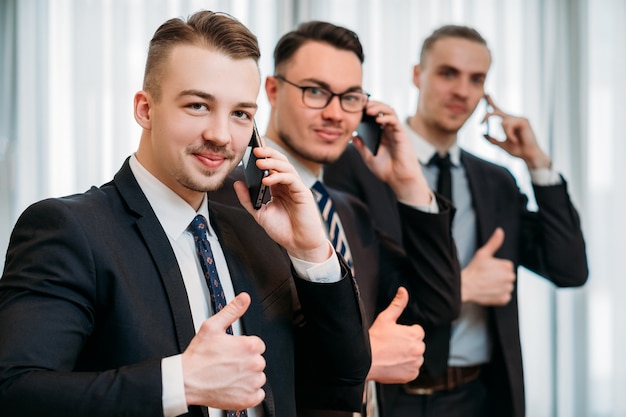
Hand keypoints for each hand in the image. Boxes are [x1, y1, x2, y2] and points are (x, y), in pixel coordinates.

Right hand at [182, 293, 266, 409]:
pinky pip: (257, 394)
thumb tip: (244, 298)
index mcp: (249, 346)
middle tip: (227, 363)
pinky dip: (248, 392)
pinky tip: (234, 387)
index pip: (257, 345)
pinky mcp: (247, 399)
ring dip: (247, 376)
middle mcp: (254, 364)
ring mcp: (252, 383)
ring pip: (258, 377)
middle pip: (258, 360)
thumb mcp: (212, 326)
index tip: (232, 351)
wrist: (186, 381)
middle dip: (245, 361)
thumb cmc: (198, 356)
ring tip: (229, 375)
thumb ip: (232, 310)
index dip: (244, 347)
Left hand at [233, 146, 330, 262]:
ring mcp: (296, 187)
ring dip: (272, 163)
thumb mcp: (260, 213)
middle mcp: (288, 184)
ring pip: (286, 167)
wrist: (298, 244)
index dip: (263, 156)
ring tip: (259, 162)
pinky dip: (279, 177)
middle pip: (280, 162)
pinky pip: (291, 179)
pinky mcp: (303, 193)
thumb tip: (236, 183)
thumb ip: (248, 199)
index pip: (271, 166)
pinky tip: (267, 180)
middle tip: (255, 150)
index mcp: (278, 187)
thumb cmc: (283, 229)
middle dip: (268, 154)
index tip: (250, 150)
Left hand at [352, 101, 432, 206]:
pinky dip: (386, 118)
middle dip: (372, 105)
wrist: (399, 179)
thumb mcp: (369, 158)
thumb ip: (361, 147)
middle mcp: (389, 130)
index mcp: (381, 135)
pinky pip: (395, 121)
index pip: (374, 117)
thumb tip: (352, 136)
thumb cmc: (387, 170)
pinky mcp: (402, 134)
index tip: (355, 109)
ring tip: (368, 109)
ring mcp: (395, 131)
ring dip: (379, 108)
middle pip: (382, 110)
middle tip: (361, 105)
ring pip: (389, 112)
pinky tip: (378, 120)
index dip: (366, 111)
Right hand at [367, 287, 424, 383]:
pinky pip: (413, 370)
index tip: (395, 336)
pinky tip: (394, 364)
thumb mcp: (385, 318)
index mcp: (414, 335)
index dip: (405, 332)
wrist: (364, 361)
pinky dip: (406, 368)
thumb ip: (398, 304)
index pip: (417, 331)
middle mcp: (418, 350)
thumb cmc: (374, 339)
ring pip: (416, 357)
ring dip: (408, 356)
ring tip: (392, 355)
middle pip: (417, 344)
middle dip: (408, 344)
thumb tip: (403, 290)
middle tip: (392, 345)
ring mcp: (415, 364)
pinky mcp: (411, 375)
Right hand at [461, 228, 515, 304]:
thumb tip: (500, 231)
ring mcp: (507, 289)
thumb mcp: (483, 253)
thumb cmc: (473, 270)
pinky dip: (498, 295)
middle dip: (499, 276)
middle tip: (487, 277)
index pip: (506, 266)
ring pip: (506, 286)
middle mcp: (510, 278)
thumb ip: (494, 242)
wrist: (465, 286)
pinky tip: (489, 291)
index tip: (488, 269)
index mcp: (507, 266)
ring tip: (487, 284)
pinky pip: (505, 296)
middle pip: (507, 276)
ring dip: (499, 286)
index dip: (496, 267)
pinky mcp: (504, 299)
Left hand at [482, 95, 550, 168]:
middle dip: (487, 116)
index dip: (491, 102)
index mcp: (508, 123)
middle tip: (480, 123)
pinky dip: (509, 135)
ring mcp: (519, 118)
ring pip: (502, 122)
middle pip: (497, 110)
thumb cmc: (518, 151)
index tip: (486, 94)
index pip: (498, 110)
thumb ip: (492, 140)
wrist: (528, 156)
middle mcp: (513, 119)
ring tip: (515, 141)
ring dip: (506, 134)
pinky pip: (508, 125)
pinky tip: (517, 140)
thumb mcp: (501, 145)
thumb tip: (482, 133)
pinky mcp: (524, 120)